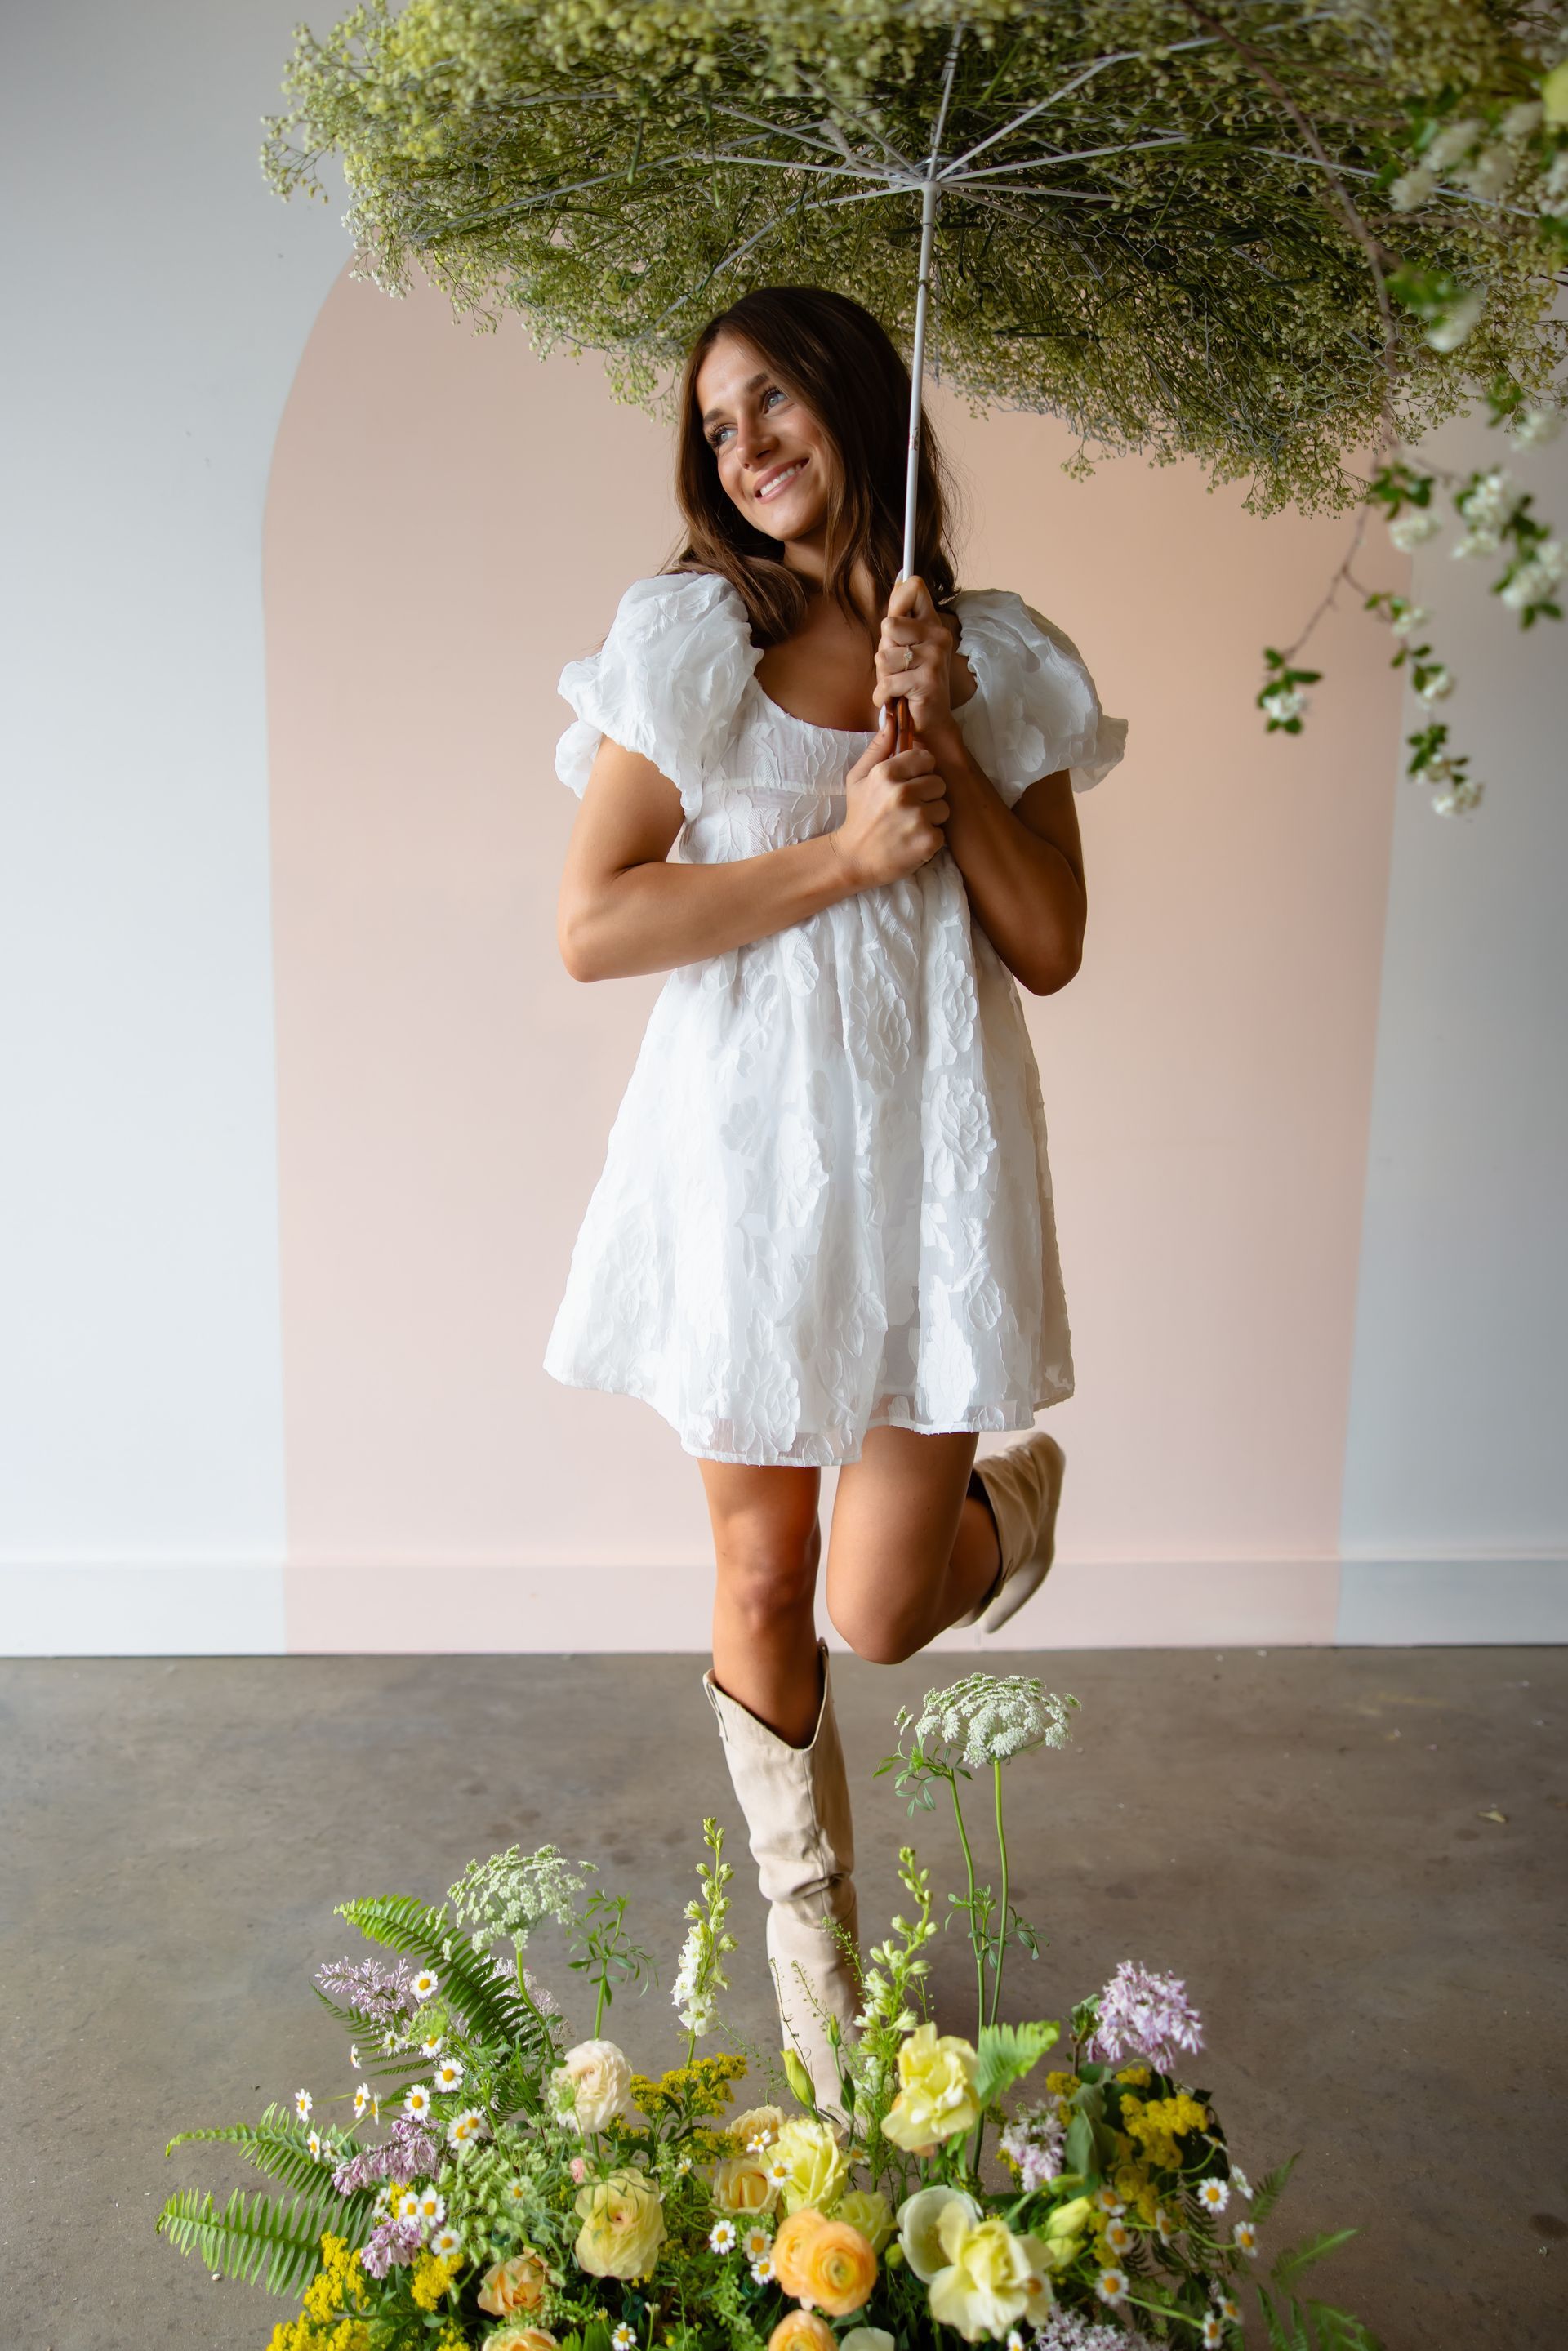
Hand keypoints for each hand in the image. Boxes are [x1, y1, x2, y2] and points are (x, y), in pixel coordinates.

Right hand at [831, 709, 949, 888]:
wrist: (853, 858)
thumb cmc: (858, 815)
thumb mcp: (858, 777)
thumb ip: (878, 748)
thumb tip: (893, 717)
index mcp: (886, 773)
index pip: (927, 759)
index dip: (922, 772)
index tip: (910, 784)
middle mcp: (902, 793)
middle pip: (939, 783)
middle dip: (928, 795)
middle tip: (908, 809)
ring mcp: (916, 817)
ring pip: (944, 807)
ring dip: (931, 817)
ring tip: (910, 825)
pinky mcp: (927, 841)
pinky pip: (942, 832)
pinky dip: (930, 839)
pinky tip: (912, 841)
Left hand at [873, 573, 957, 742]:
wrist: (928, 723)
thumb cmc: (910, 684)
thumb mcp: (902, 647)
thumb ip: (900, 616)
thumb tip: (901, 577)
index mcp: (932, 623)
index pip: (913, 587)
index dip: (897, 602)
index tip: (897, 627)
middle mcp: (938, 635)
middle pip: (888, 624)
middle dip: (884, 651)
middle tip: (898, 668)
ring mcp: (935, 657)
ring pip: (883, 655)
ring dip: (883, 676)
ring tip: (898, 684)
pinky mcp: (928, 679)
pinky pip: (887, 681)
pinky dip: (883, 695)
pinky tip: (895, 700)